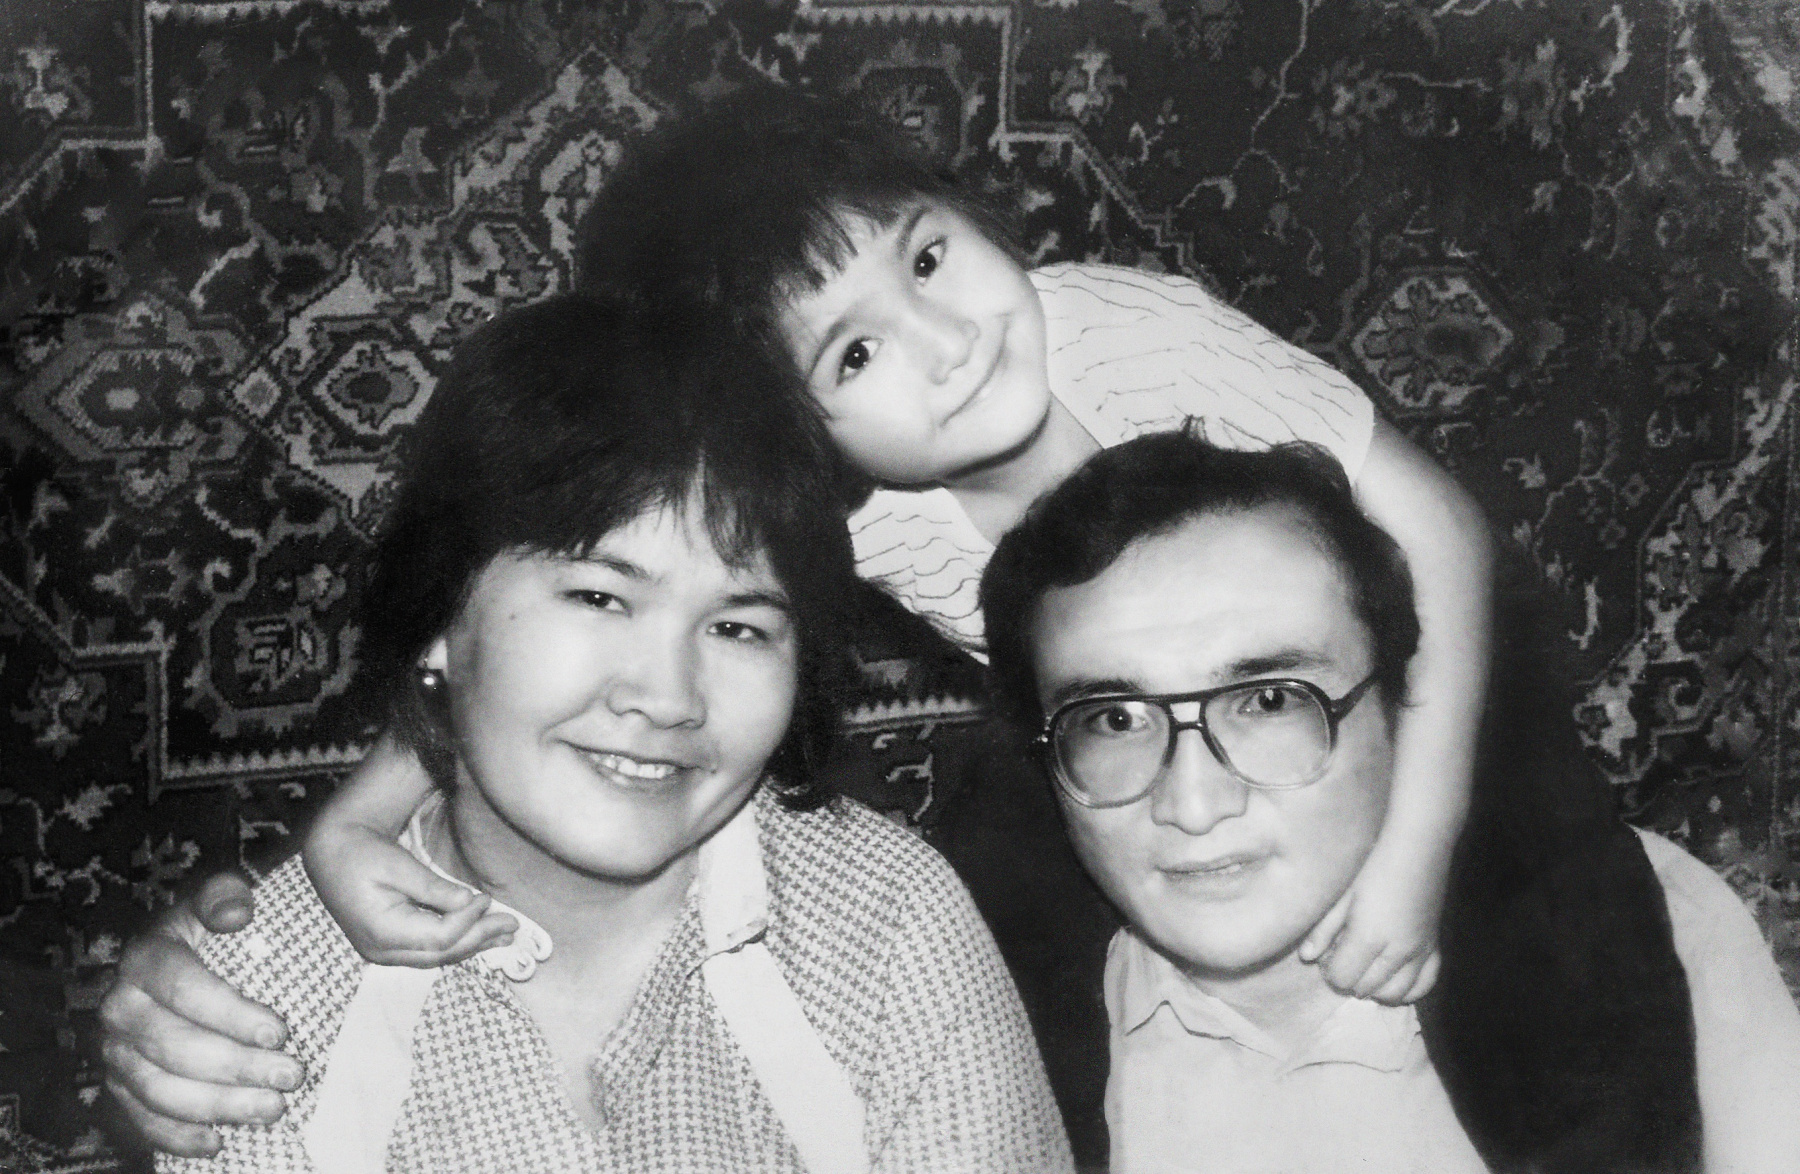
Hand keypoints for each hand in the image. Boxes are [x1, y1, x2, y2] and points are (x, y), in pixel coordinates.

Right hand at [100, 873, 301, 1156]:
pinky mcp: (118, 1085)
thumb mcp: (219, 898)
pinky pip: (140, 1119)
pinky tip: (217, 1142)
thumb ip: (226, 896)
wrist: (178, 958)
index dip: (231, 1013)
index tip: (279, 1031)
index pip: (184, 989)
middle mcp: (120, 1007)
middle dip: (237, 1066)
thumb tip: (236, 912)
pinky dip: (176, 1136)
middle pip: (175, 1046)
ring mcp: (115, 1051)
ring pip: (159, 1089)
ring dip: (217, 1106)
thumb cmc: (210, 932)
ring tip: (271, 1109)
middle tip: (291, 1076)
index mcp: (145, 958)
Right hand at [303, 821, 516, 966]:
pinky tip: (477, 937)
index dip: (469, 921)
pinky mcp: (387, 947)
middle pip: (441, 953)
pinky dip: (455, 944)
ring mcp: (382, 953)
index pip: (439, 936)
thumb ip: (433, 887)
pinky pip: (427, 952)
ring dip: (472, 945)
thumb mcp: (398, 865)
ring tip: (504, 936)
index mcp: (381, 930)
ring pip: (436, 957)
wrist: (331, 855)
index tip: (488, 899)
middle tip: (512, 925)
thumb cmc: (361, 853)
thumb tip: (469, 901)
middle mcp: (381, 950)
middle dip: (480, 938)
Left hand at [1298, 845, 1442, 1003]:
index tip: (1327, 956)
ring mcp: (1419, 952)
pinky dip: (1406, 989)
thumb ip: (1324, 929)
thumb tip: (1307, 958)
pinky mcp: (1435, 947)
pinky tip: (1391, 976)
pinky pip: (1424, 985)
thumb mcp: (1342, 894)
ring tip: (1364, 968)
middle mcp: (1397, 950)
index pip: (1343, 977)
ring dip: (1374, 987)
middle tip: (1342, 957)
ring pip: (1394, 993)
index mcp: (1369, 936)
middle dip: (1349, 977)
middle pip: (1365, 988)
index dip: (1330, 971)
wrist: (1417, 849)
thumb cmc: (1372, 864)